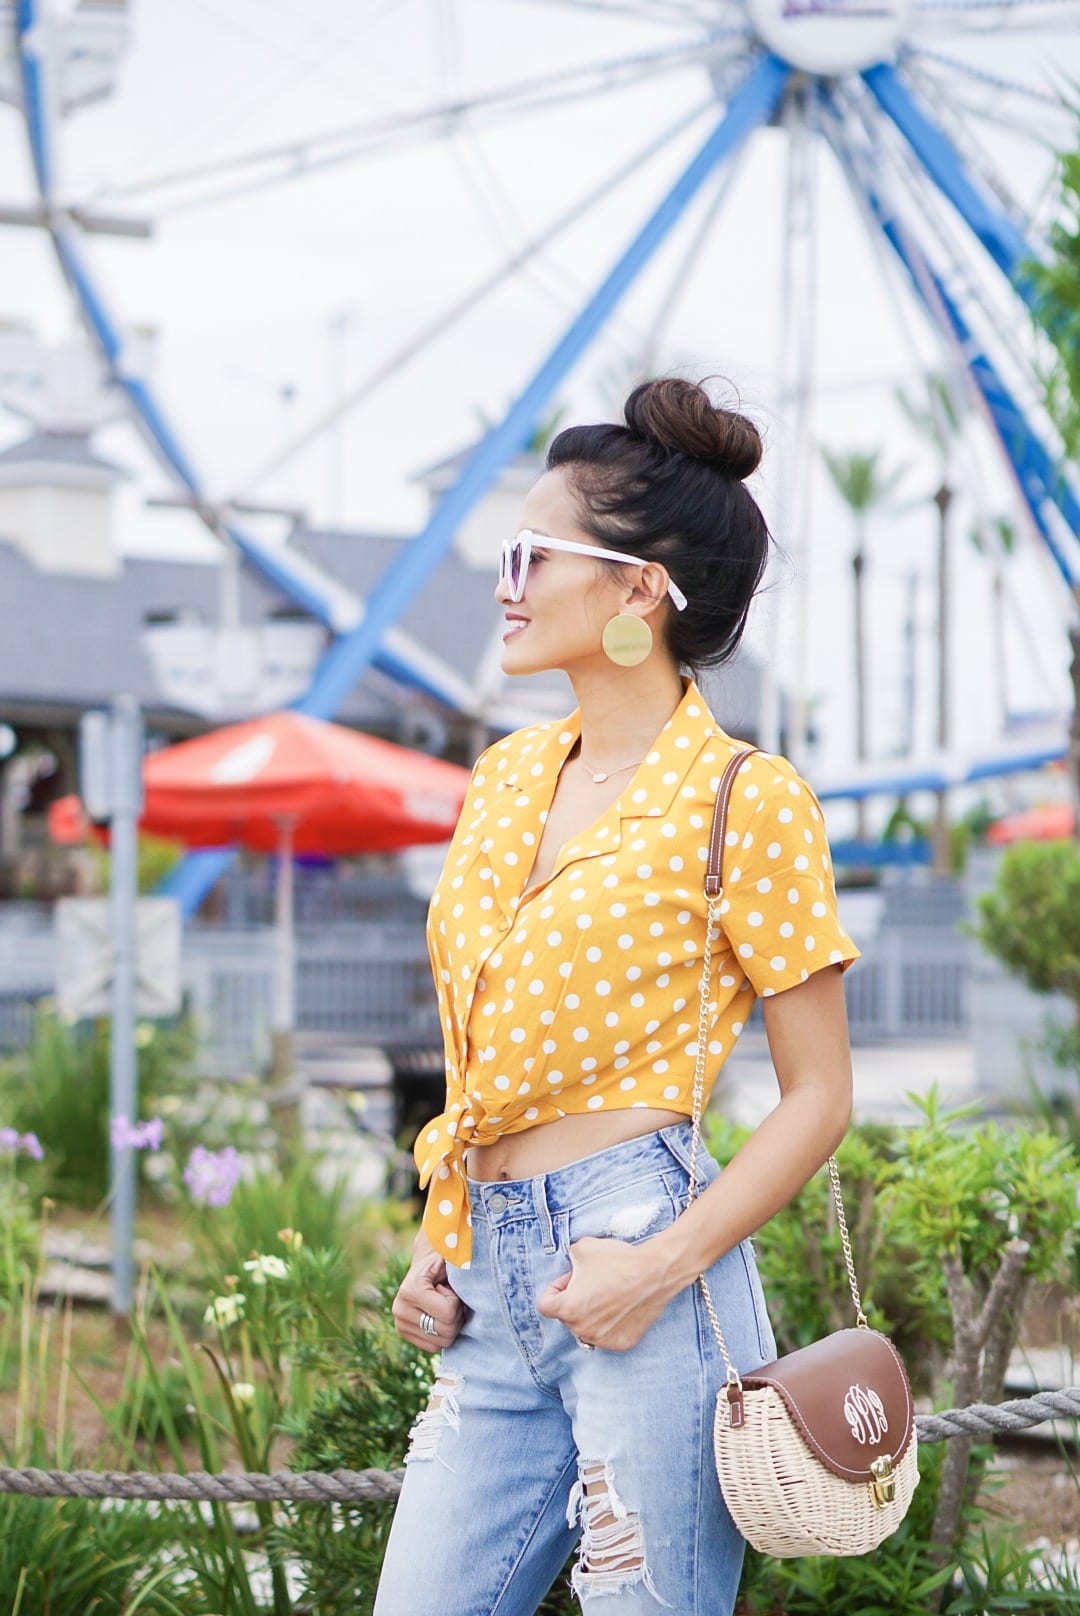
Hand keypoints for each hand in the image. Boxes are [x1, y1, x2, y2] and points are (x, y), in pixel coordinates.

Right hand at [391, 1234, 465, 1352]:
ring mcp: (399, 1323)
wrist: (428, 1261)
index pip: (448, 1314)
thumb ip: (462, 1262)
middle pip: (445, 1333)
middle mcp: (399, 1309)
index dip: (457, 1301)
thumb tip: (468, 1265)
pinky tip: (437, 1315)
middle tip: (450, 1298)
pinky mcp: (403, 1332)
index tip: (449, 1287)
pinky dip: (441, 1334)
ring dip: (450, 1325)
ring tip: (443, 1305)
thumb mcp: (456, 1257)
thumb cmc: (446, 1258)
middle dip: (456, 1315)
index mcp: (410, 1290)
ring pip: (441, 1343)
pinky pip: (433, 1347)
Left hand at [537, 1236, 675, 1352]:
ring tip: (609, 1294)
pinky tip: (622, 1307)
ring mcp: (603, 1339)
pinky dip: (610, 1324)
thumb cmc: (618, 1260)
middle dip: (575, 1300)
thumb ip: (568, 1261)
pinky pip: (607, 1335)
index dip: (555, 1288)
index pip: (545, 1305)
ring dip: (592, 1314)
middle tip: (593, 1283)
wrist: (655, 1272)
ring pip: (587, 1328)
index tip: (570, 1280)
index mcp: (568, 1308)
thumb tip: (571, 1270)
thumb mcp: (581, 1248)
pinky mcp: (622, 1343)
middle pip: (567, 1316)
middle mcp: (582, 1329)